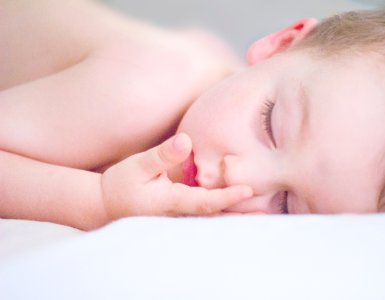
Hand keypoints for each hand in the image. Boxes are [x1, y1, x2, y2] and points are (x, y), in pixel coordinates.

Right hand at [100, 133, 252, 219]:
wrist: (108, 205)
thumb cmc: (123, 184)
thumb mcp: (138, 166)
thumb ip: (162, 155)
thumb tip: (185, 141)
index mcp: (171, 202)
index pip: (205, 202)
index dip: (227, 197)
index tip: (248, 190)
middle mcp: (179, 214)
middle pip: (216, 217)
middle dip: (241, 215)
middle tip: (269, 212)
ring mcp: (180, 218)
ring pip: (213, 220)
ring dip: (236, 217)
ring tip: (264, 212)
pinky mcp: (180, 215)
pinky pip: (206, 216)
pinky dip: (224, 213)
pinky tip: (240, 210)